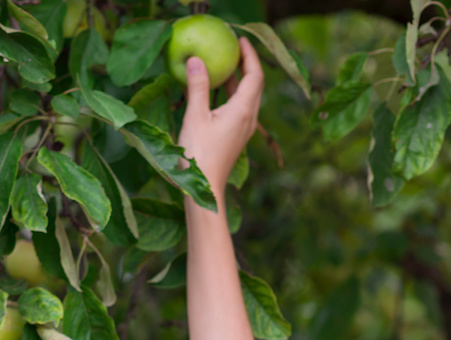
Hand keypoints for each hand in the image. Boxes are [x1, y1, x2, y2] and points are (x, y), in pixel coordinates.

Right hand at [177, 37, 263, 195]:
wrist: (205, 189)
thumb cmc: (200, 154)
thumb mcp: (195, 116)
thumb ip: (197, 86)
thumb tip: (195, 59)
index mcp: (243, 110)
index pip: (255, 75)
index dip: (250, 55)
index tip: (240, 40)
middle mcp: (249, 119)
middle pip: (254, 86)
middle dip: (246, 65)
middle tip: (233, 50)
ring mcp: (243, 130)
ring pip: (246, 99)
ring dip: (237, 81)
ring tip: (222, 67)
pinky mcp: (235, 138)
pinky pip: (238, 110)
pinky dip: (230, 96)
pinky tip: (214, 94)